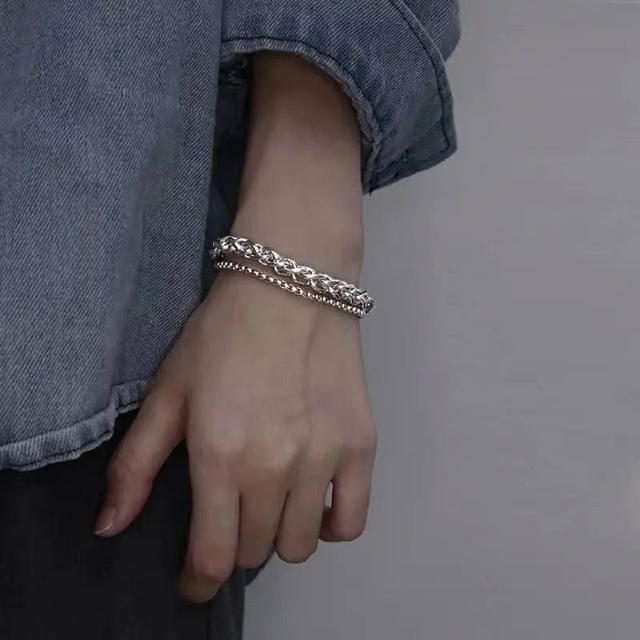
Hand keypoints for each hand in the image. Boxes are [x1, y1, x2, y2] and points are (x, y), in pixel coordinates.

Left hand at [94, 269, 375, 601]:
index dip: (198, 581)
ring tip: (269, 503)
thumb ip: (133, 465)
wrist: (290, 285)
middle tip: (229, 514)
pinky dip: (330, 525)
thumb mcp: (168, 393)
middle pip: (255, 552)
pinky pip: (351, 520)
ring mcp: (324, 459)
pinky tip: (313, 502)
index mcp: (220, 458)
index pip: (212, 558)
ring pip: (300, 544)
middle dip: (233, 545)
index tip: (194, 581)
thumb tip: (109, 528)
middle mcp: (275, 468)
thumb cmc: (224, 335)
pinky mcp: (361, 445)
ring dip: (277, 535)